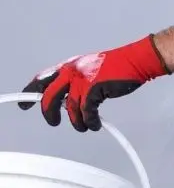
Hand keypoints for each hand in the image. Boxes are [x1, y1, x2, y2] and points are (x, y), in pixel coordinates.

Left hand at [19, 35, 168, 130]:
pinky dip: (90, 121)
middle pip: (49, 96)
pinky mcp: (95, 88)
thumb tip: (69, 101)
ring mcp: (82, 80)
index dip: (29, 93)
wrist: (135, 61)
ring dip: (77, 122)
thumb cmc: (117, 66)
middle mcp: (71, 72)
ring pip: (70, 108)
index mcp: (68, 66)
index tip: (24, 104)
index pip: (41, 80)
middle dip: (48, 112)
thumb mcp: (90, 70)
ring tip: (84, 126)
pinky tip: (95, 124)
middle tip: (52, 121)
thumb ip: (76, 82)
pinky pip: (87, 111)